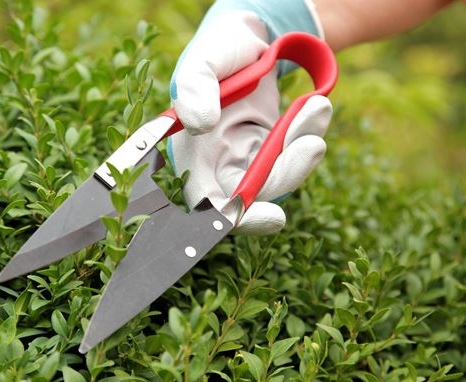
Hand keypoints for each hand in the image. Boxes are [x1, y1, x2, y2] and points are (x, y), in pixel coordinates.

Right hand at [168, 9, 331, 234]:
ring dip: (303, 152)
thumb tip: (199, 123)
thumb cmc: (220, 48)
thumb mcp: (202, 60)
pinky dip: (308, 136)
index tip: (272, 217)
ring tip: (316, 107)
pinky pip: (293, 159)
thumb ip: (193, 88)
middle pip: (253, 197)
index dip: (236, 218)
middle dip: (286, 175)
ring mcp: (246, 160)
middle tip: (313, 144)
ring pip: (279, 179)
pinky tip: (315, 108)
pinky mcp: (270, 152)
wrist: (250, 37)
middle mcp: (217, 164)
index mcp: (191, 153)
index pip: (207, 203)